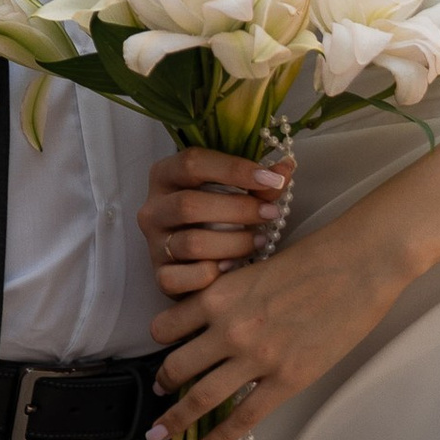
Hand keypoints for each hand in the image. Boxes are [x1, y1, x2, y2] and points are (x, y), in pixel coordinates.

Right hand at [140, 145, 291, 296]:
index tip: (271, 179)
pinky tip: (233, 267)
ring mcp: (154, 243)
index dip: (234, 169)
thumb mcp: (236, 192)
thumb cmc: (219, 215)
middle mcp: (153, 208)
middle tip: (270, 213)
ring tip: (260, 240)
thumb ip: (259, 182)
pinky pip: (181, 277)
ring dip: (234, 243)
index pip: (192, 162)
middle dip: (238, 209)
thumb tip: (286, 169)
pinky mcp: (161, 275)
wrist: (198, 257)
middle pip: (189, 205)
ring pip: (191, 244)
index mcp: (166, 175)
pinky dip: (210, 274)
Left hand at [146, 212, 399, 439]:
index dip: (160, 342)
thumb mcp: (256, 269)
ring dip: (176, 419)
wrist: (359, 264)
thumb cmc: (314, 258)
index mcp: (219, 295)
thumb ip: (233, 297)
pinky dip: (218, 438)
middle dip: (162, 384)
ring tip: (162, 433)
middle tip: (158, 394)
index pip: (167, 326)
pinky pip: (242, 418)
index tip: (162, 352)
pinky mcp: (287, 379)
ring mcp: (257, 357)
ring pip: (200, 397)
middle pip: (175, 366)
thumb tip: (219, 322)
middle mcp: (229, 328)